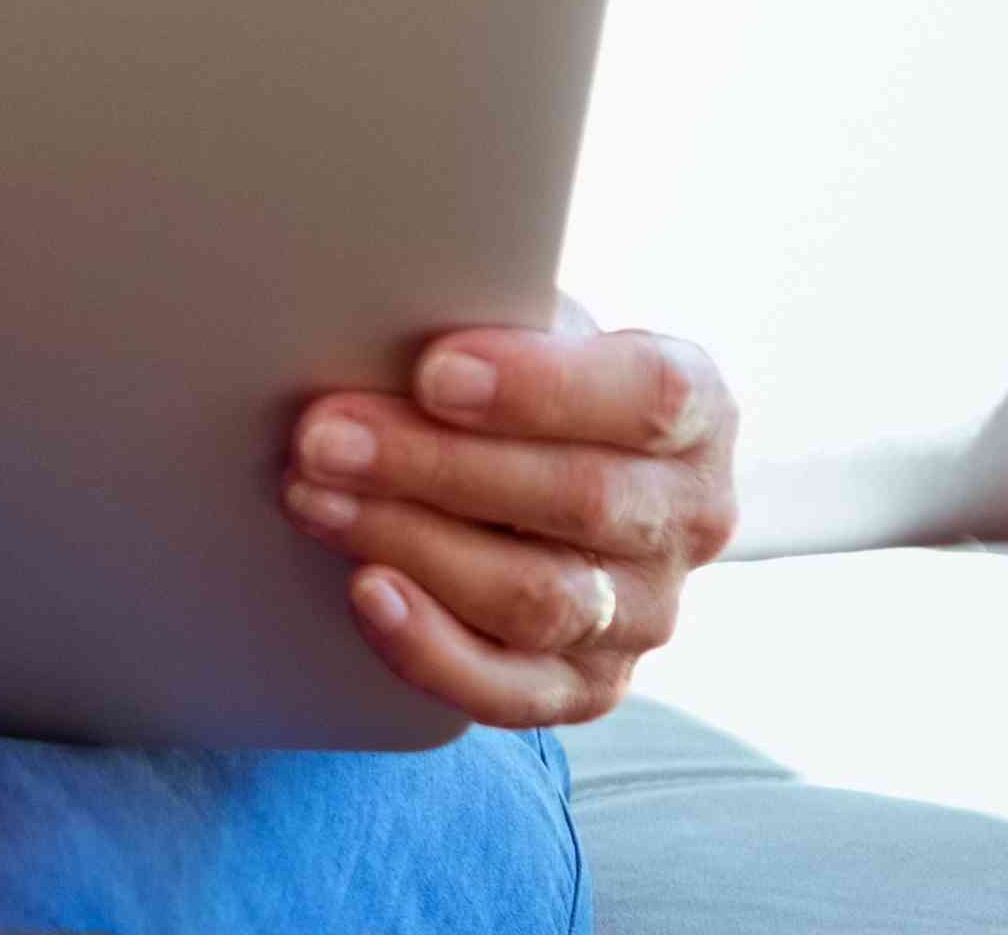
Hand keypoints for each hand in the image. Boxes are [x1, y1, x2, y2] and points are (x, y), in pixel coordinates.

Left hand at [280, 304, 737, 730]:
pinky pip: (515, 691)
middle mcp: (687, 519)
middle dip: (436, 465)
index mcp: (694, 412)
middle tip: (323, 434)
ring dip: (411, 543)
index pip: (648, 395)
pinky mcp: (588, 686)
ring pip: (539, 596)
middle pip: (581, 499)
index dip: (541, 386)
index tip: (432, 372)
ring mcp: (644, 614)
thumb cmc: (514, 377)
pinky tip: (367, 595)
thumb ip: (485, 316)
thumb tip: (372, 318)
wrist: (534, 466)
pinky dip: (434, 649)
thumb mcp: (523, 326)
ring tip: (313, 497)